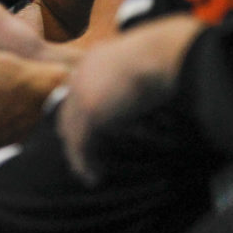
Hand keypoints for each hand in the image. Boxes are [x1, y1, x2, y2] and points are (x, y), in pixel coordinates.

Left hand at [56, 14, 203, 183]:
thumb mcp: (143, 63)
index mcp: (93, 61)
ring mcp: (83, 95)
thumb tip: (146, 94)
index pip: (77, 91)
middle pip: (68, 112)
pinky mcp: (91, 114)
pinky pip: (83, 146)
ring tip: (87, 173)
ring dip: (79, 155)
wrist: (161, 54)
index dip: (79, 112)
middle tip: (80, 155)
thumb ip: (136, 77)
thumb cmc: (164, 55)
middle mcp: (82, 76)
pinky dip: (86, 164)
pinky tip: (94, 178)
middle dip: (72, 135)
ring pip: (73, 132)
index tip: (87, 131)